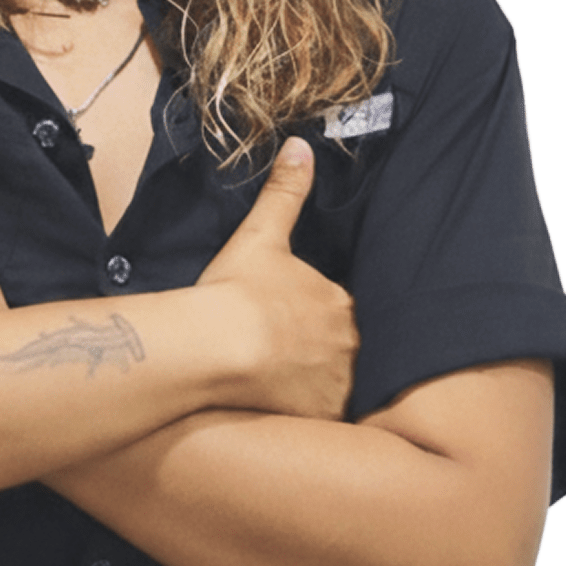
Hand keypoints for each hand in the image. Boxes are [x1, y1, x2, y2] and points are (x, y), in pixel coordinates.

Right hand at [198, 137, 356, 420]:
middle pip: (341, 347)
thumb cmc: (236, 289)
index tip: (290, 317)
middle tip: (283, 351)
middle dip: (319, 349)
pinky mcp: (320, 418)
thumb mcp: (260, 234)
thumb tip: (301, 147)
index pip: (337, 307)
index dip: (314, 312)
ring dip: (315, 382)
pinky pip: (322, 418)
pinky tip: (279, 408)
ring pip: (334, 383)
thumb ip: (285, 192)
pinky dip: (306, 412)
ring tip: (279, 383)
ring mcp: (337, 385)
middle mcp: (349, 344)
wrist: (217, 347)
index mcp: (338, 301)